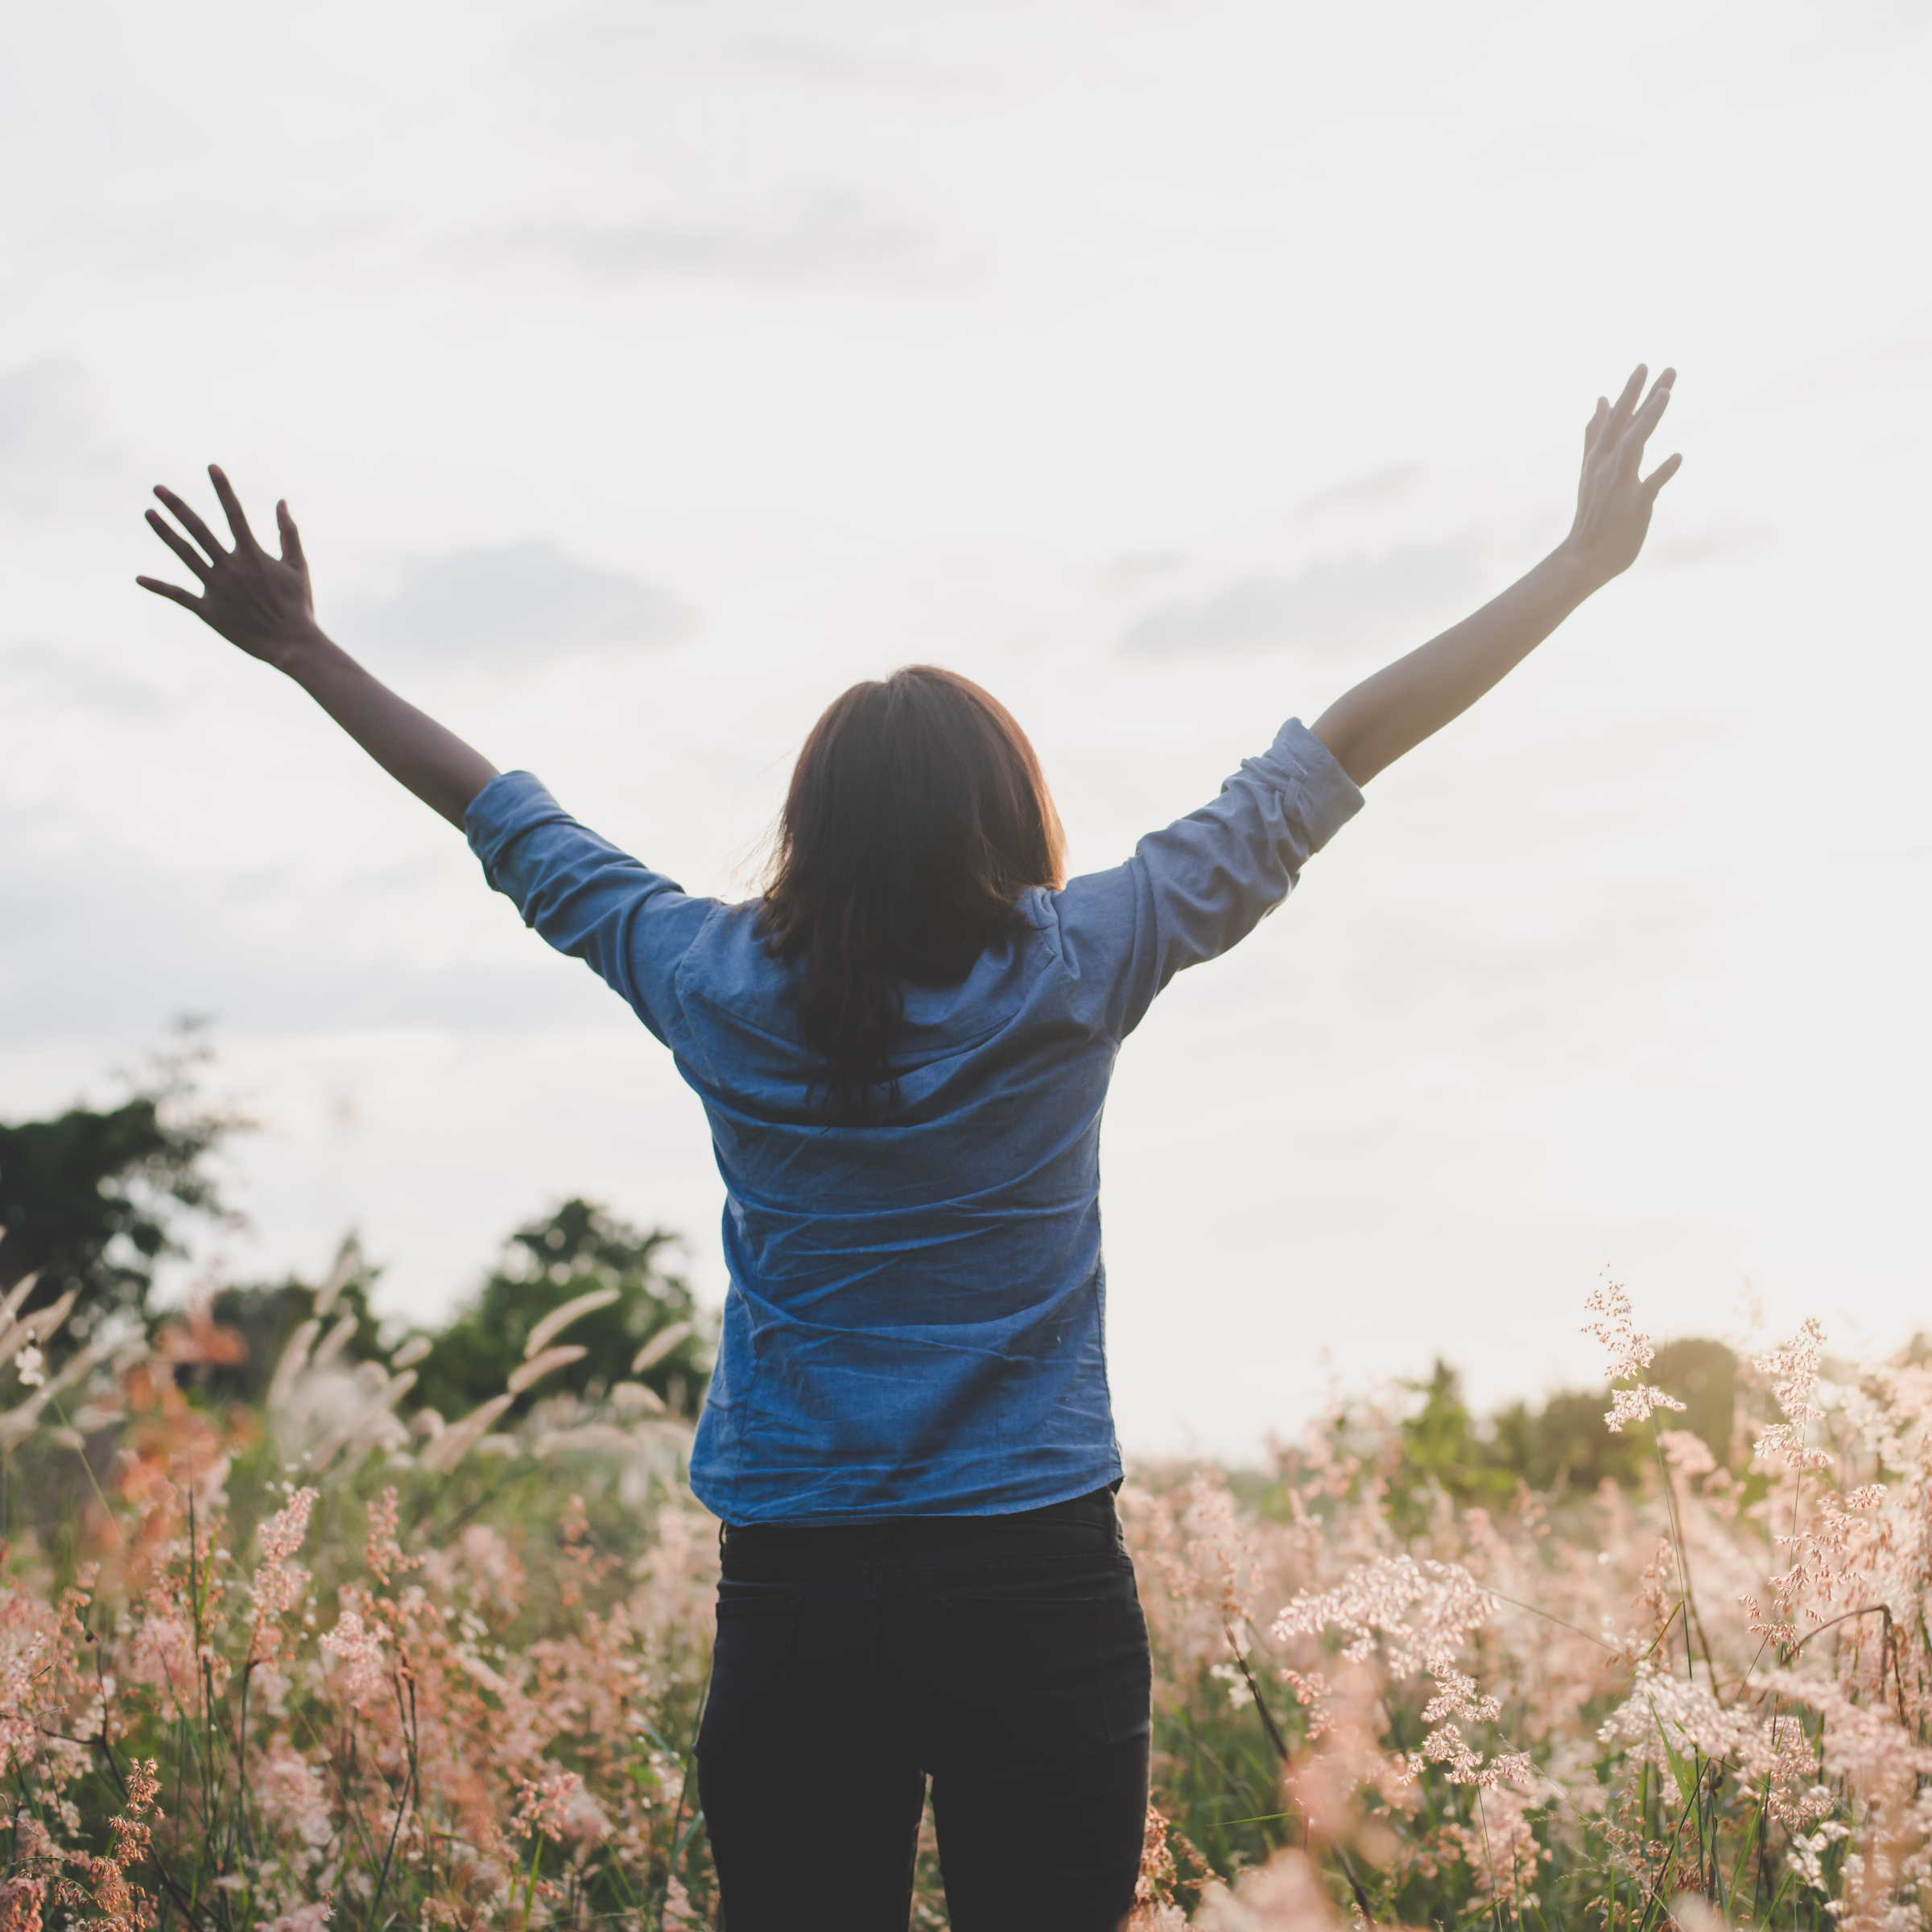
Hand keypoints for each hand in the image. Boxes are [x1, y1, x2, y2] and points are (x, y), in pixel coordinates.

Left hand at [137, 466, 320, 668]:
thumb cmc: (299, 605)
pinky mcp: (209, 611)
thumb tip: (281, 501)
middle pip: (198, 529)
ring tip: (147, 513)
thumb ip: (288, 532)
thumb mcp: (299, 566)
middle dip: (176, 506)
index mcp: (253, 555)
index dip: (223, 488)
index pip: (234, 513)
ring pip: (184, 554)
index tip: (211, 466)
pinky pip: (179, 596)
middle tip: (157, 487)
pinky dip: (159, 587)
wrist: (292, 644)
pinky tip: (139, 578)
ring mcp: (216, 588)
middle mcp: (230, 567)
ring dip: (164, 532)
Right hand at [1562, 365, 1681, 588]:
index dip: (1628, 393)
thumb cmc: (1592, 515)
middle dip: (1641, 395)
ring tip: (1666, 394)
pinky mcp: (1634, 505)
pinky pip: (1650, 484)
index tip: (1643, 366)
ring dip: (1648, 419)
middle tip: (1664, 369)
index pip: (1614, 419)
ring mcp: (1620, 485)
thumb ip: (1594, 435)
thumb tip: (1600, 399)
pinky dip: (1663, 471)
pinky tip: (1677, 457)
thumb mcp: (1589, 470)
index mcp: (1598, 458)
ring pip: (1634, 444)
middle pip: (1624, 424)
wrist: (1583, 557)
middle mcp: (1607, 467)